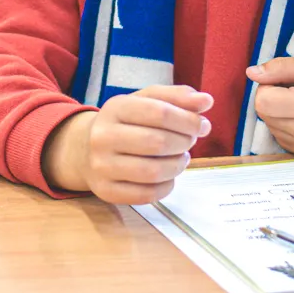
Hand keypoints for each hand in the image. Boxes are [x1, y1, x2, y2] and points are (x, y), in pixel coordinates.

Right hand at [42, 86, 214, 203]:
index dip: (189, 120)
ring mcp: (101, 166)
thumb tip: (206, 101)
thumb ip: (177, 98)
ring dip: (178, 166)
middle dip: (184, 142)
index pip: (160, 112)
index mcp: (115, 107)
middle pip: (158, 143)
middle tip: (190, 141)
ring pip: (153, 172)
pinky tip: (169, 176)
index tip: (203, 125)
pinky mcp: (105, 191)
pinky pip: (146, 194)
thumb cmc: (126, 122)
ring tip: (181, 158)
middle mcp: (103, 136)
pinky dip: (167, 186)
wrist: (86, 149)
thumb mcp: (147, 101)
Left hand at [245, 57, 293, 156]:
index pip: (261, 100)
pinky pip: (284, 140)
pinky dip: (288, 128)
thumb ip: (282, 68)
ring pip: (272, 128)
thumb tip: (251, 72)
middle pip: (264, 115)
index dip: (269, 86)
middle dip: (273, 100)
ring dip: (279, 114)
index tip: (288, 82)